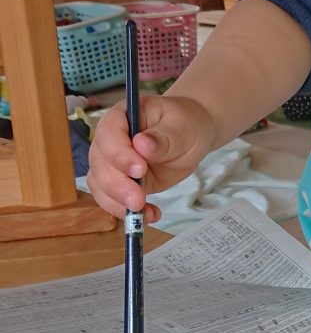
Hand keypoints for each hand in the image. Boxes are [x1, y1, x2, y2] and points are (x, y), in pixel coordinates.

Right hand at [87, 93, 216, 222]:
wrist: (189, 137)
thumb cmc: (185, 124)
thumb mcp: (182, 127)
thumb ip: (163, 137)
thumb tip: (141, 145)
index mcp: (121, 117)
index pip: (109, 134)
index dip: (120, 155)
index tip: (140, 170)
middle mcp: (109, 139)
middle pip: (100, 164)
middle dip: (117, 186)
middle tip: (138, 201)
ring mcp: (111, 162)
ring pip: (100, 185)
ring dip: (117, 203)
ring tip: (145, 213)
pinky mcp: (119, 182)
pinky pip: (112, 199)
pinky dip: (126, 211)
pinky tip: (150, 215)